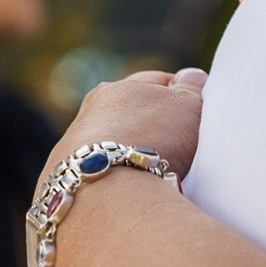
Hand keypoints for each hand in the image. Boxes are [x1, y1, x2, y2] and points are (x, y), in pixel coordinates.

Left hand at [54, 70, 208, 183]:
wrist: (110, 190)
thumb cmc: (153, 140)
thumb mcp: (186, 105)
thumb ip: (190, 88)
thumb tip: (189, 75)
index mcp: (117, 88)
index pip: (155, 82)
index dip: (180, 94)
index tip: (196, 111)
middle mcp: (89, 113)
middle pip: (130, 113)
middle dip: (152, 124)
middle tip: (179, 143)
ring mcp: (73, 148)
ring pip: (113, 144)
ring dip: (132, 152)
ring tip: (156, 171)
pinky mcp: (69, 180)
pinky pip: (102, 173)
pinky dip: (117, 177)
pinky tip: (134, 189)